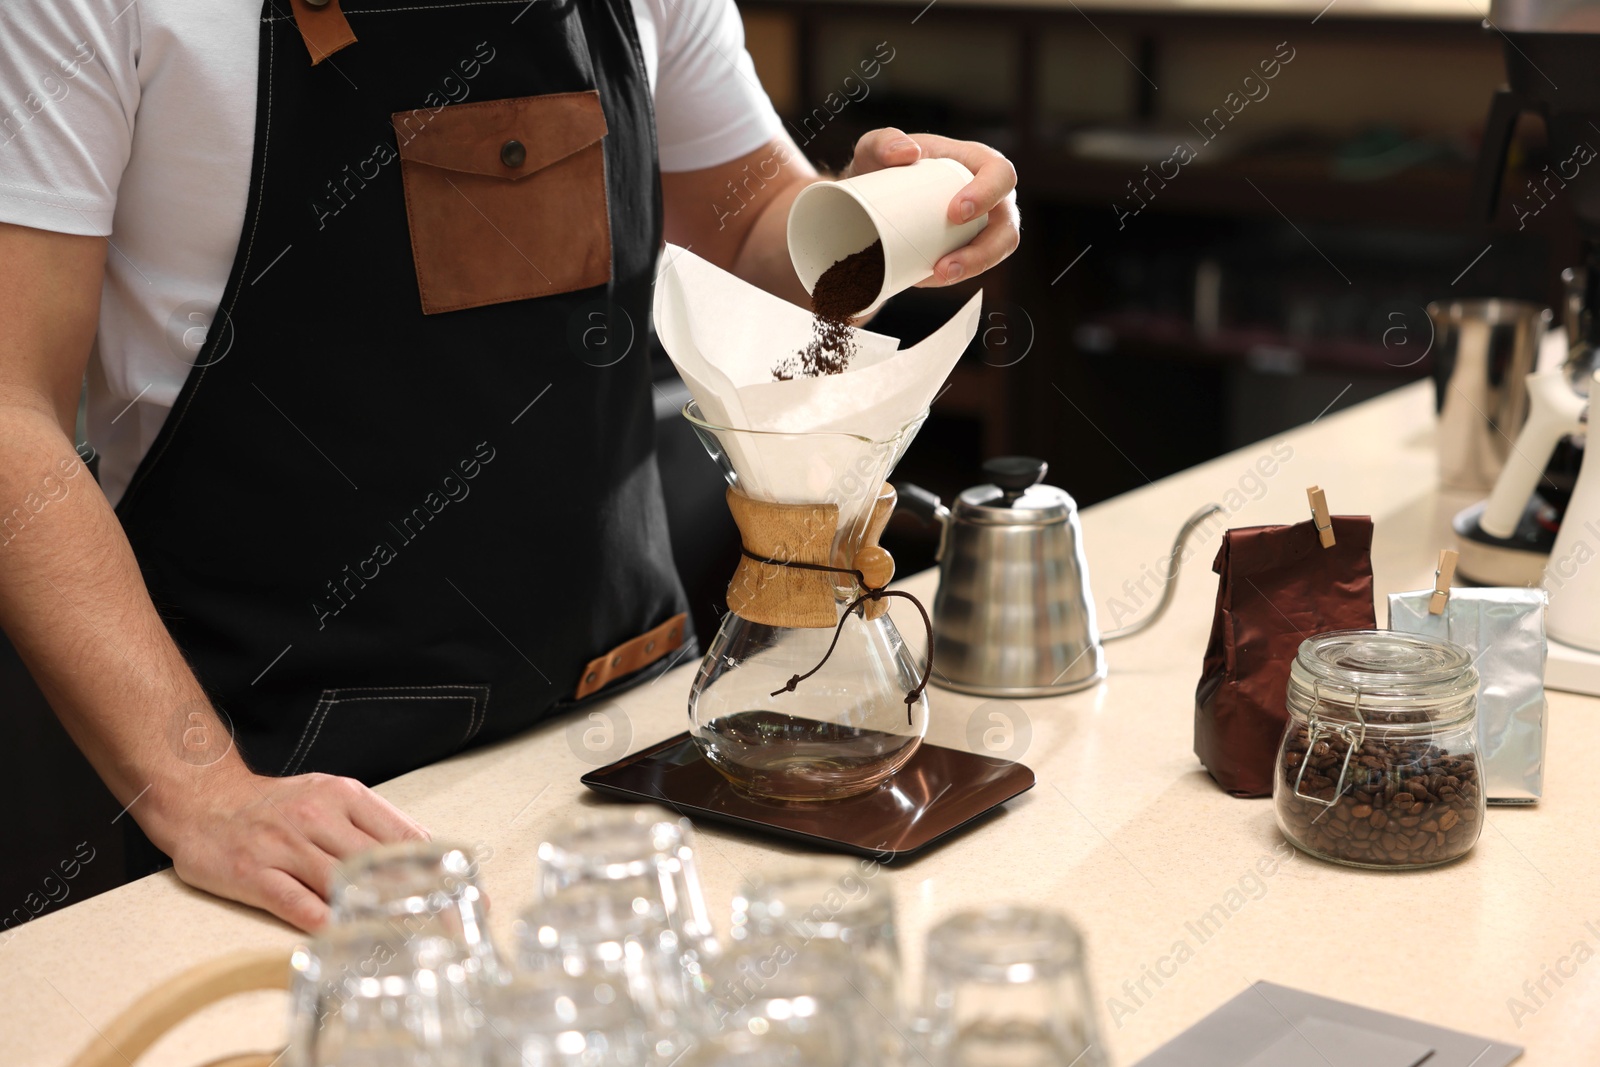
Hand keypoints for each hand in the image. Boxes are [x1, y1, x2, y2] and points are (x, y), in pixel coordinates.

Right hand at [145, 767, 429, 930]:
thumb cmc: (276, 806)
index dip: (438, 866)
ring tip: (413, 938)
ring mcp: (284, 845)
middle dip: (420, 895)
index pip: (401, 833)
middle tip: (451, 924)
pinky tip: (343, 935)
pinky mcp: (253, 872)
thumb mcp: (330, 797)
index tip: (467, 892)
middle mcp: (317, 818)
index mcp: (344, 797)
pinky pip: (291, 900)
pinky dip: (319, 918)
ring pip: (339, 881)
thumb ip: (372, 824)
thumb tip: (424, 852)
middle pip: (378, 861)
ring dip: (377, 911)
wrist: (204, 801)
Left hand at [843, 128, 1019, 286]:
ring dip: (970, 269)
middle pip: (1006, 227)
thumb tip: (906, 153)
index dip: (988, 194)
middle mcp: (991, 196)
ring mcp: (984, 227)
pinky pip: (971, 268)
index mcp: (979, 162)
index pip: (1000, 174)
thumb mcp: (875, 149)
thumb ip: (883, 142)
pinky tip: (924, 279)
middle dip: (983, 250)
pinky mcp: (968, 250)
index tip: (956, 213)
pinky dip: (950, 277)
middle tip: (945, 263)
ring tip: (937, 276)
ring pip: (994, 253)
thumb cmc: (883, 167)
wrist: (873, 199)